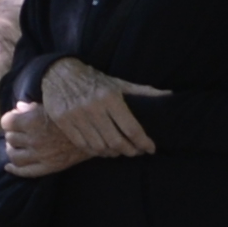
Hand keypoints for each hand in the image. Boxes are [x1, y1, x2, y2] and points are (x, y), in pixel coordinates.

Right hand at [27, 59, 164, 161]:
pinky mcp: (63, 121)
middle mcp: (93, 107)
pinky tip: (102, 149)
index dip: (143, 142)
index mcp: (110, 97)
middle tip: (136, 152)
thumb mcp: (118, 82)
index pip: (131, 128)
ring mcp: (76, 115)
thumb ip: (142, 91)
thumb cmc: (94, 79)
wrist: (58, 73)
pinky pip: (82, 145)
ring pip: (99, 146)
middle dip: (130, 150)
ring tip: (119, 151)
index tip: (150, 148)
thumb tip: (169, 94)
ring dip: (113, 153)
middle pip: (116, 141)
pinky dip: (95, 151)